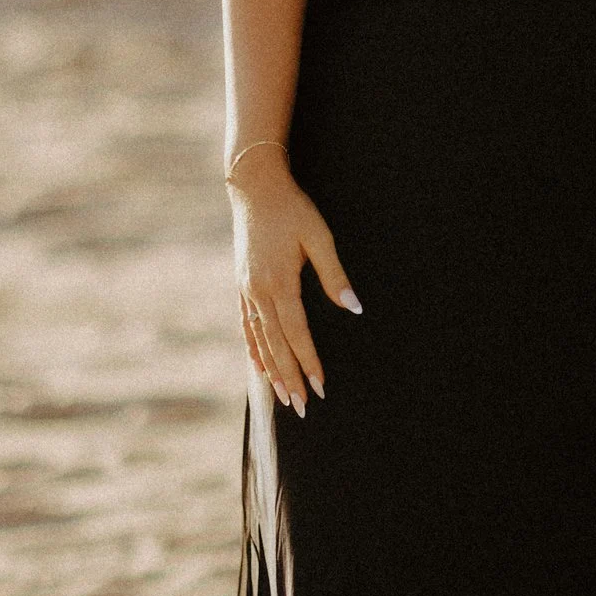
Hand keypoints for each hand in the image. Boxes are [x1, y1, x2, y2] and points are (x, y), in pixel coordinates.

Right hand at [230, 157, 359, 418]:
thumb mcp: (319, 236)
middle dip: (290, 378)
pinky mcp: (242, 284)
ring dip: (271, 370)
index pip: (296, 333)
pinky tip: (259, 366)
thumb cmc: (291, 209)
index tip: (320, 386)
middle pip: (275, 345)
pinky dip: (253, 349)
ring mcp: (246, 290)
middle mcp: (258, 292)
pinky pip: (246, 326)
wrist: (253, 188)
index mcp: (279, 282)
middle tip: (303, 407)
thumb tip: (353, 306)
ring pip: (259, 340)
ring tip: (282, 398)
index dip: (308, 362)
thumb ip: (334, 274)